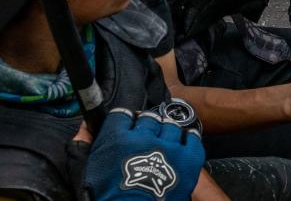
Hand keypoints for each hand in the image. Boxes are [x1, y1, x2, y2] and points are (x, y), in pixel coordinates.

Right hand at [78, 108, 203, 200]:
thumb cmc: (107, 195)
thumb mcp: (86, 169)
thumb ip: (83, 143)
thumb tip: (85, 124)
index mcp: (118, 138)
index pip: (122, 114)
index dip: (125, 120)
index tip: (127, 126)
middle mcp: (145, 137)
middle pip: (149, 118)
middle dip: (146, 125)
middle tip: (144, 139)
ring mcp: (170, 146)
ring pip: (170, 126)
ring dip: (165, 132)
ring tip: (163, 144)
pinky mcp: (189, 157)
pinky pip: (192, 138)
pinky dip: (188, 138)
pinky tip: (182, 144)